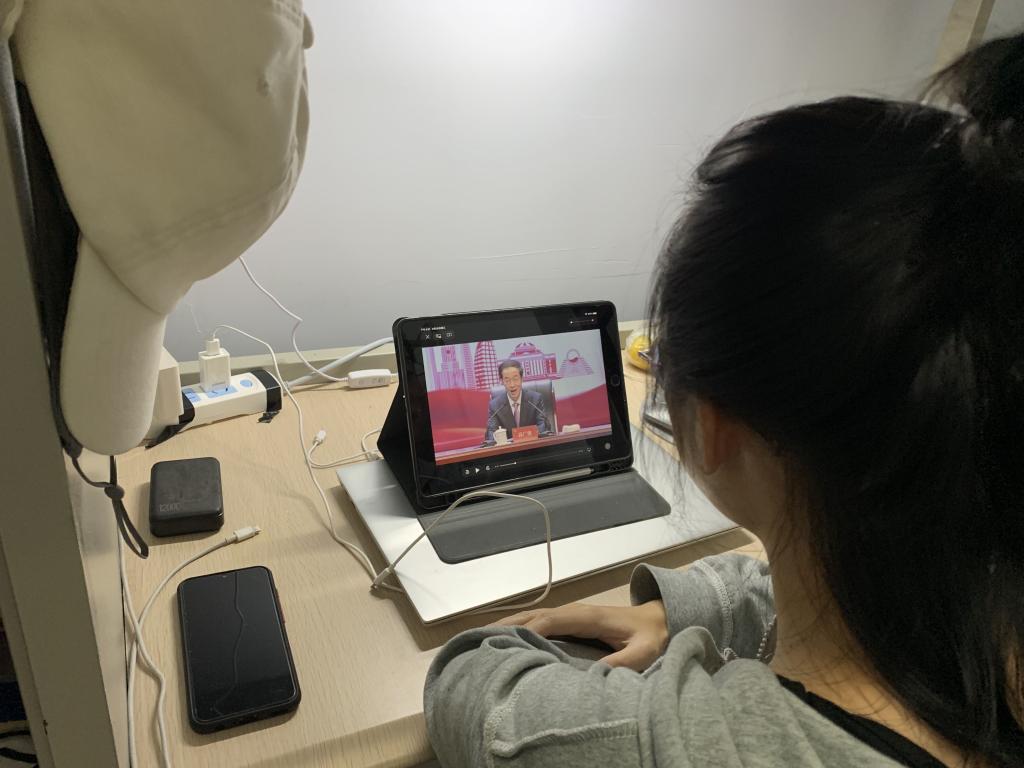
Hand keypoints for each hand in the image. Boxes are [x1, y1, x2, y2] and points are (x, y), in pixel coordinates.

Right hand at [493, 600, 668, 671]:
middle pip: (534, 615)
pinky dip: (520, 628)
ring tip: (484, 638)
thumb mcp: (643, 651)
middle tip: (481, 638)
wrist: (660, 619)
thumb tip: (597, 676)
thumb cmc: (651, 635)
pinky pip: (540, 624)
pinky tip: (507, 639)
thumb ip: (623, 662)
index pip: (551, 620)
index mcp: (588, 617)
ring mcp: (571, 616)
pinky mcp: (570, 623)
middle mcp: (574, 612)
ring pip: (533, 617)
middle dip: (507, 624)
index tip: (506, 641)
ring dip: (509, 625)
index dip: (528, 629)